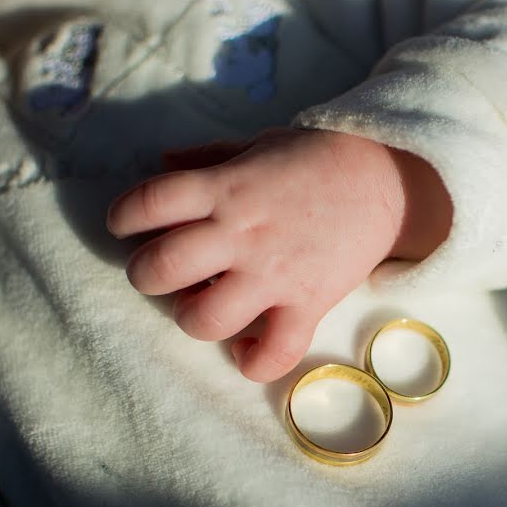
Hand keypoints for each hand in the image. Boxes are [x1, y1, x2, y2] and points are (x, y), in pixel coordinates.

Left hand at [107, 128, 451, 381]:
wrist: (385, 182)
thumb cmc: (316, 160)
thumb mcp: (258, 144)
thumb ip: (208, 157)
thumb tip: (161, 162)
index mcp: (226, 188)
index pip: (148, 202)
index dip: (122, 217)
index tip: (125, 226)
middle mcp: (242, 233)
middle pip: (161, 268)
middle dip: (145, 274)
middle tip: (160, 271)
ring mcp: (275, 274)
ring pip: (204, 319)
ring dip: (191, 317)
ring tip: (203, 304)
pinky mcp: (308, 304)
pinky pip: (273, 353)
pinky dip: (253, 362)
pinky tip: (246, 347)